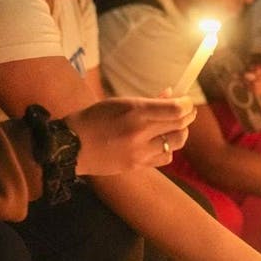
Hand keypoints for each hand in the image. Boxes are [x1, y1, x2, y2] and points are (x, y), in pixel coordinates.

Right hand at [64, 96, 196, 174]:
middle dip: (187, 116)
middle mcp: (140, 133)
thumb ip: (148, 101)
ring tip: (173, 127)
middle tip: (186, 111)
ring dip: (179, 133)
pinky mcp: (137, 166)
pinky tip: (159, 142)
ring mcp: (140, 152)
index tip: (186, 100)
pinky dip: (168, 149)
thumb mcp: (120, 102)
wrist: (72, 145)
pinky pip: (165, 157)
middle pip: (180, 125)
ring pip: (176, 143)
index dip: (187, 104)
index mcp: (135, 113)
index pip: (176, 110)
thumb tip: (171, 95)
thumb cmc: (94, 118)